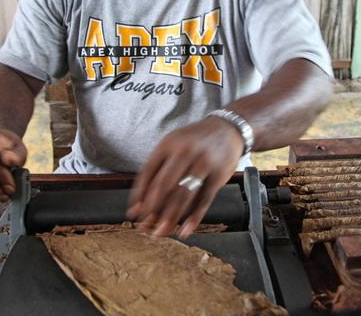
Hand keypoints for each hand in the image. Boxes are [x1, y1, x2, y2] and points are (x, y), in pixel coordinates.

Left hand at [127, 116, 243, 237]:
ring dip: (171, 217)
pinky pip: (204, 200)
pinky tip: (185, 229)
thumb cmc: (195, 141)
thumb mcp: (174, 144)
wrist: (227, 129)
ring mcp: (202, 162)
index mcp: (168, 144)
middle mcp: (184, 151)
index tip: (133, 213)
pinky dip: (194, 217)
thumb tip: (142, 201)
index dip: (139, 195)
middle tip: (145, 228)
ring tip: (162, 232)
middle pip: (164, 184)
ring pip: (183, 194)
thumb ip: (160, 168)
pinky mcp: (218, 175)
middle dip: (153, 209)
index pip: (148, 172)